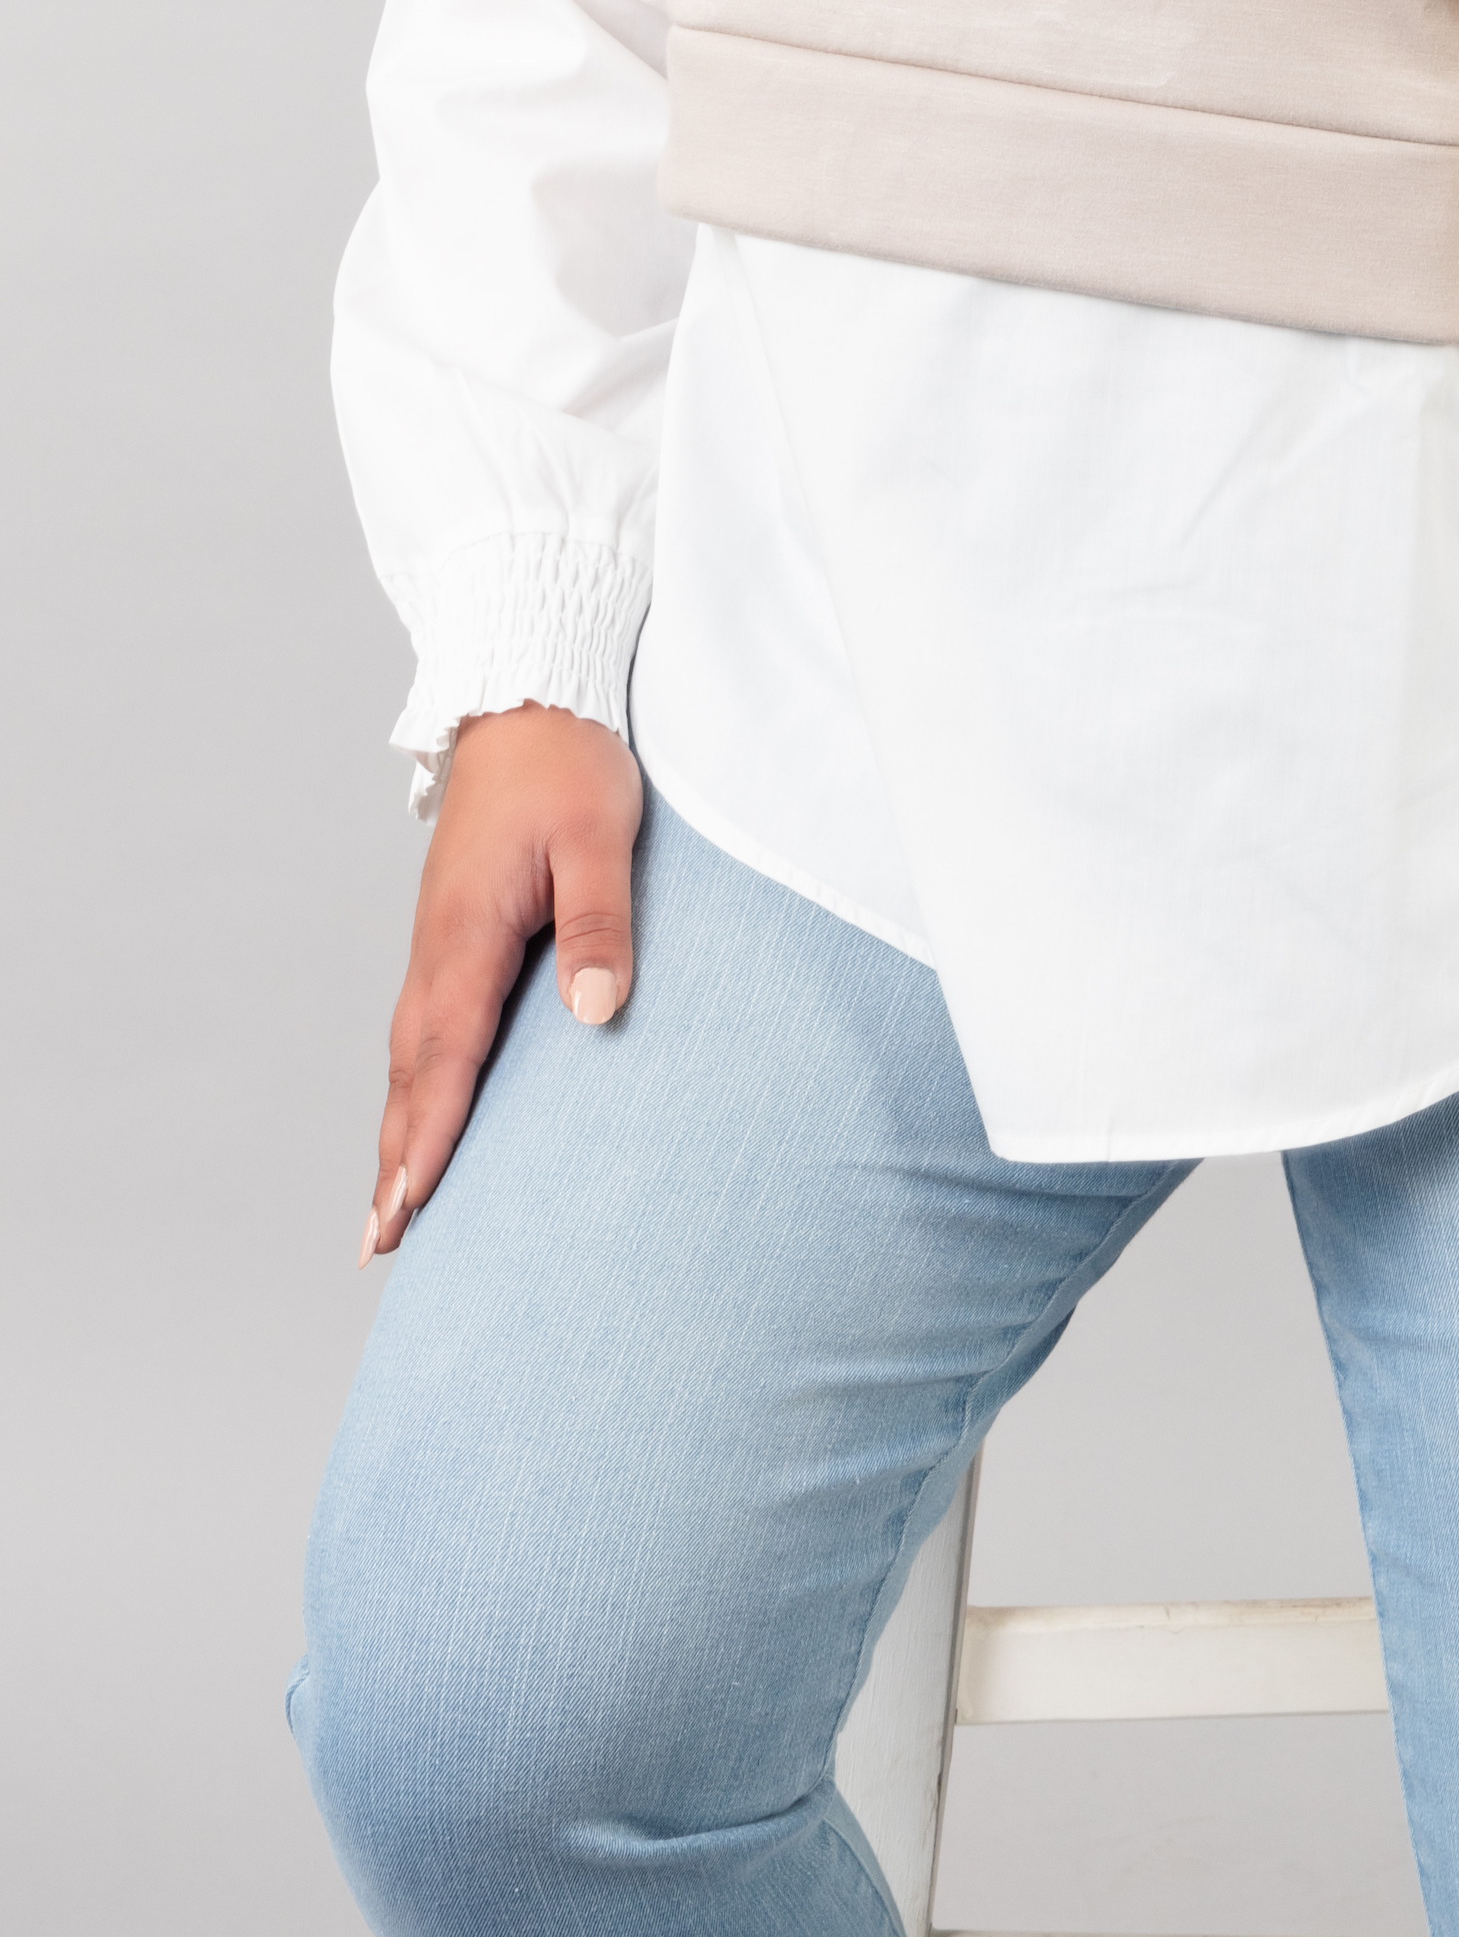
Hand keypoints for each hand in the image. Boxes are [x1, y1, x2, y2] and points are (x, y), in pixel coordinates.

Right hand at [359, 702, 641, 1264]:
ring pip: (409, 1051)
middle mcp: (439, 944)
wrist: (527, 694)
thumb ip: (600, 924)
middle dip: (396, 1157)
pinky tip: (421, 1107)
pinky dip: (414, 1079)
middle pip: (411, 1071)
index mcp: (469, 931)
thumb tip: (597, 1012)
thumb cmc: (568, 763)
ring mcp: (437, 936)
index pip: (448, 1056)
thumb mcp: (600, 837)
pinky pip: (422, 1022)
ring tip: (388, 1203)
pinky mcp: (452, 925)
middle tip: (381, 1242)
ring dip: (397, 1126)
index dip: (431, 1139)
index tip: (409, 1210)